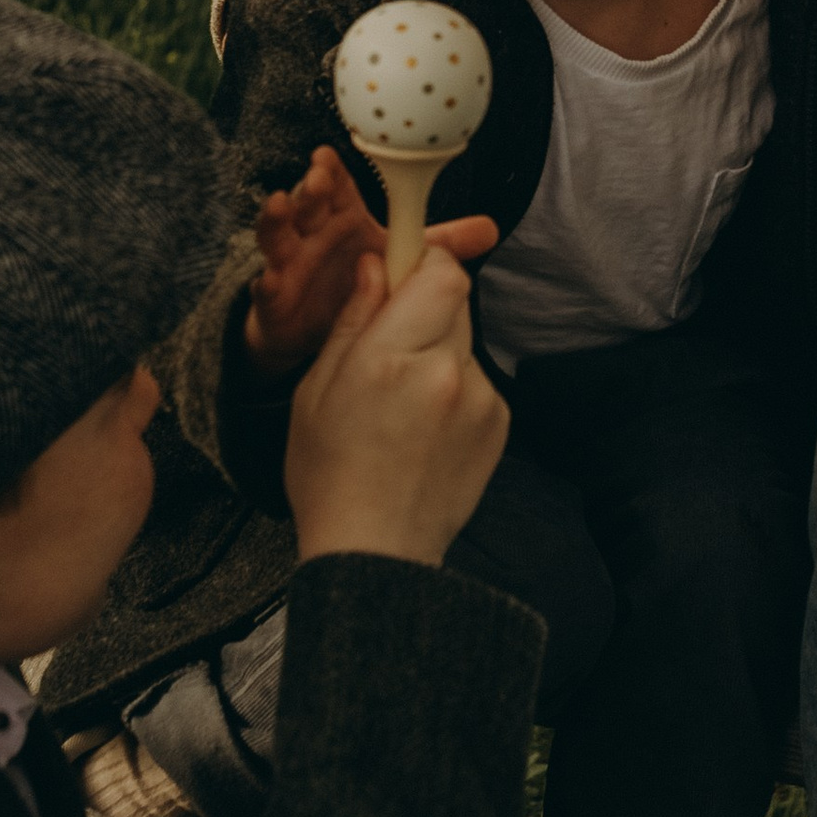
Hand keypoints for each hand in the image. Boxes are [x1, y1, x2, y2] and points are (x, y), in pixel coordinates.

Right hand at [243, 145, 496, 375]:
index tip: (330, 155)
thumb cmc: (355, 280)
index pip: (338, 186)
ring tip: (279, 204)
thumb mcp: (398, 258)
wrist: (315, 331)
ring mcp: (291, 263)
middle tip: (318, 176)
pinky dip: (267, 283)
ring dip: (279, 220)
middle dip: (311, 187)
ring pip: (280, 236)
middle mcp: (314, 233)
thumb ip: (439, 245)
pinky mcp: (275, 299)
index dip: (334, 171)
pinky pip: (268, 289)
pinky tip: (268, 280)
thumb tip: (490, 228)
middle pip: (310, 203)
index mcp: (343, 217)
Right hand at [285, 248, 508, 566]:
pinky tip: (423, 427)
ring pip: (464, 341)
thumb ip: (353, 319)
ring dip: (439, 352)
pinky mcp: (499, 424)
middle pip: (455, 300)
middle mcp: (447, 372)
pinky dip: (454, 389)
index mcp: (392, 358)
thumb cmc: (330, 474)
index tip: (402, 273)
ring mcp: (480, 400)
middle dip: (425, 308)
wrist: (375, 553)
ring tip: (403, 401)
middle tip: (391, 344)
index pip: (441, 273)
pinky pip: (477, 380)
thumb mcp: (317, 389)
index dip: (424, 263)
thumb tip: (376, 265)